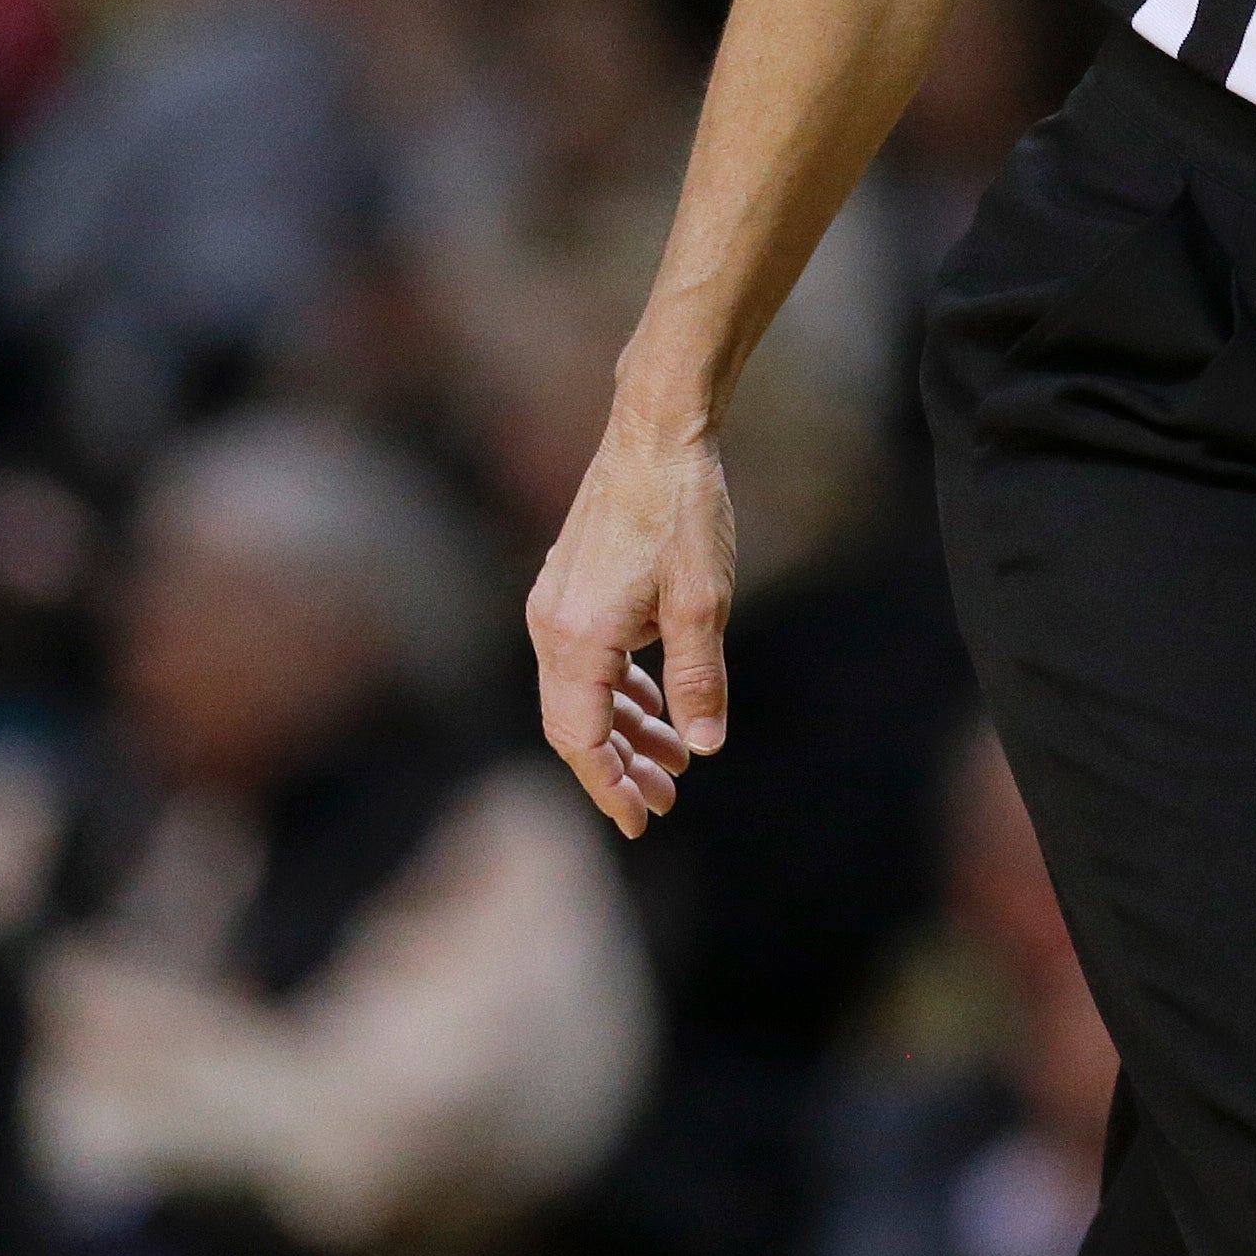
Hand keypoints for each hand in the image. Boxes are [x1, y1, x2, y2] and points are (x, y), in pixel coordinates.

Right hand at [526, 414, 736, 836]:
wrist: (656, 432)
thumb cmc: (681, 511)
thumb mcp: (703, 603)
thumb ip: (698, 680)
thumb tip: (704, 745)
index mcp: (576, 638)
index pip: (581, 739)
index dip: (609, 787)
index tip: (642, 823)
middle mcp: (551, 626)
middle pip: (574, 723)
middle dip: (617, 767)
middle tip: (668, 799)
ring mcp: (556, 605)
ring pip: (581, 693)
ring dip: (622, 729)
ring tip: (673, 758)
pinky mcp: (570, 587)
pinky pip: (586, 661)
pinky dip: (618, 690)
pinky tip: (656, 704)